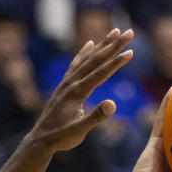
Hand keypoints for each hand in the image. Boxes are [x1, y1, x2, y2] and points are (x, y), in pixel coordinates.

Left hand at [30, 28, 133, 153]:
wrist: (41, 139)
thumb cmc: (61, 137)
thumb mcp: (80, 131)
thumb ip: (96, 117)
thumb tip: (113, 104)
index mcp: (77, 92)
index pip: (100, 73)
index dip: (116, 62)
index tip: (130, 51)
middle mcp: (72, 82)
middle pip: (96, 59)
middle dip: (113, 45)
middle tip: (129, 32)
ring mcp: (67, 82)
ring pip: (87, 58)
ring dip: (102, 44)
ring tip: (115, 31)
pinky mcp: (64, 85)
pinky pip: (76, 63)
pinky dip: (84, 52)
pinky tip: (90, 43)